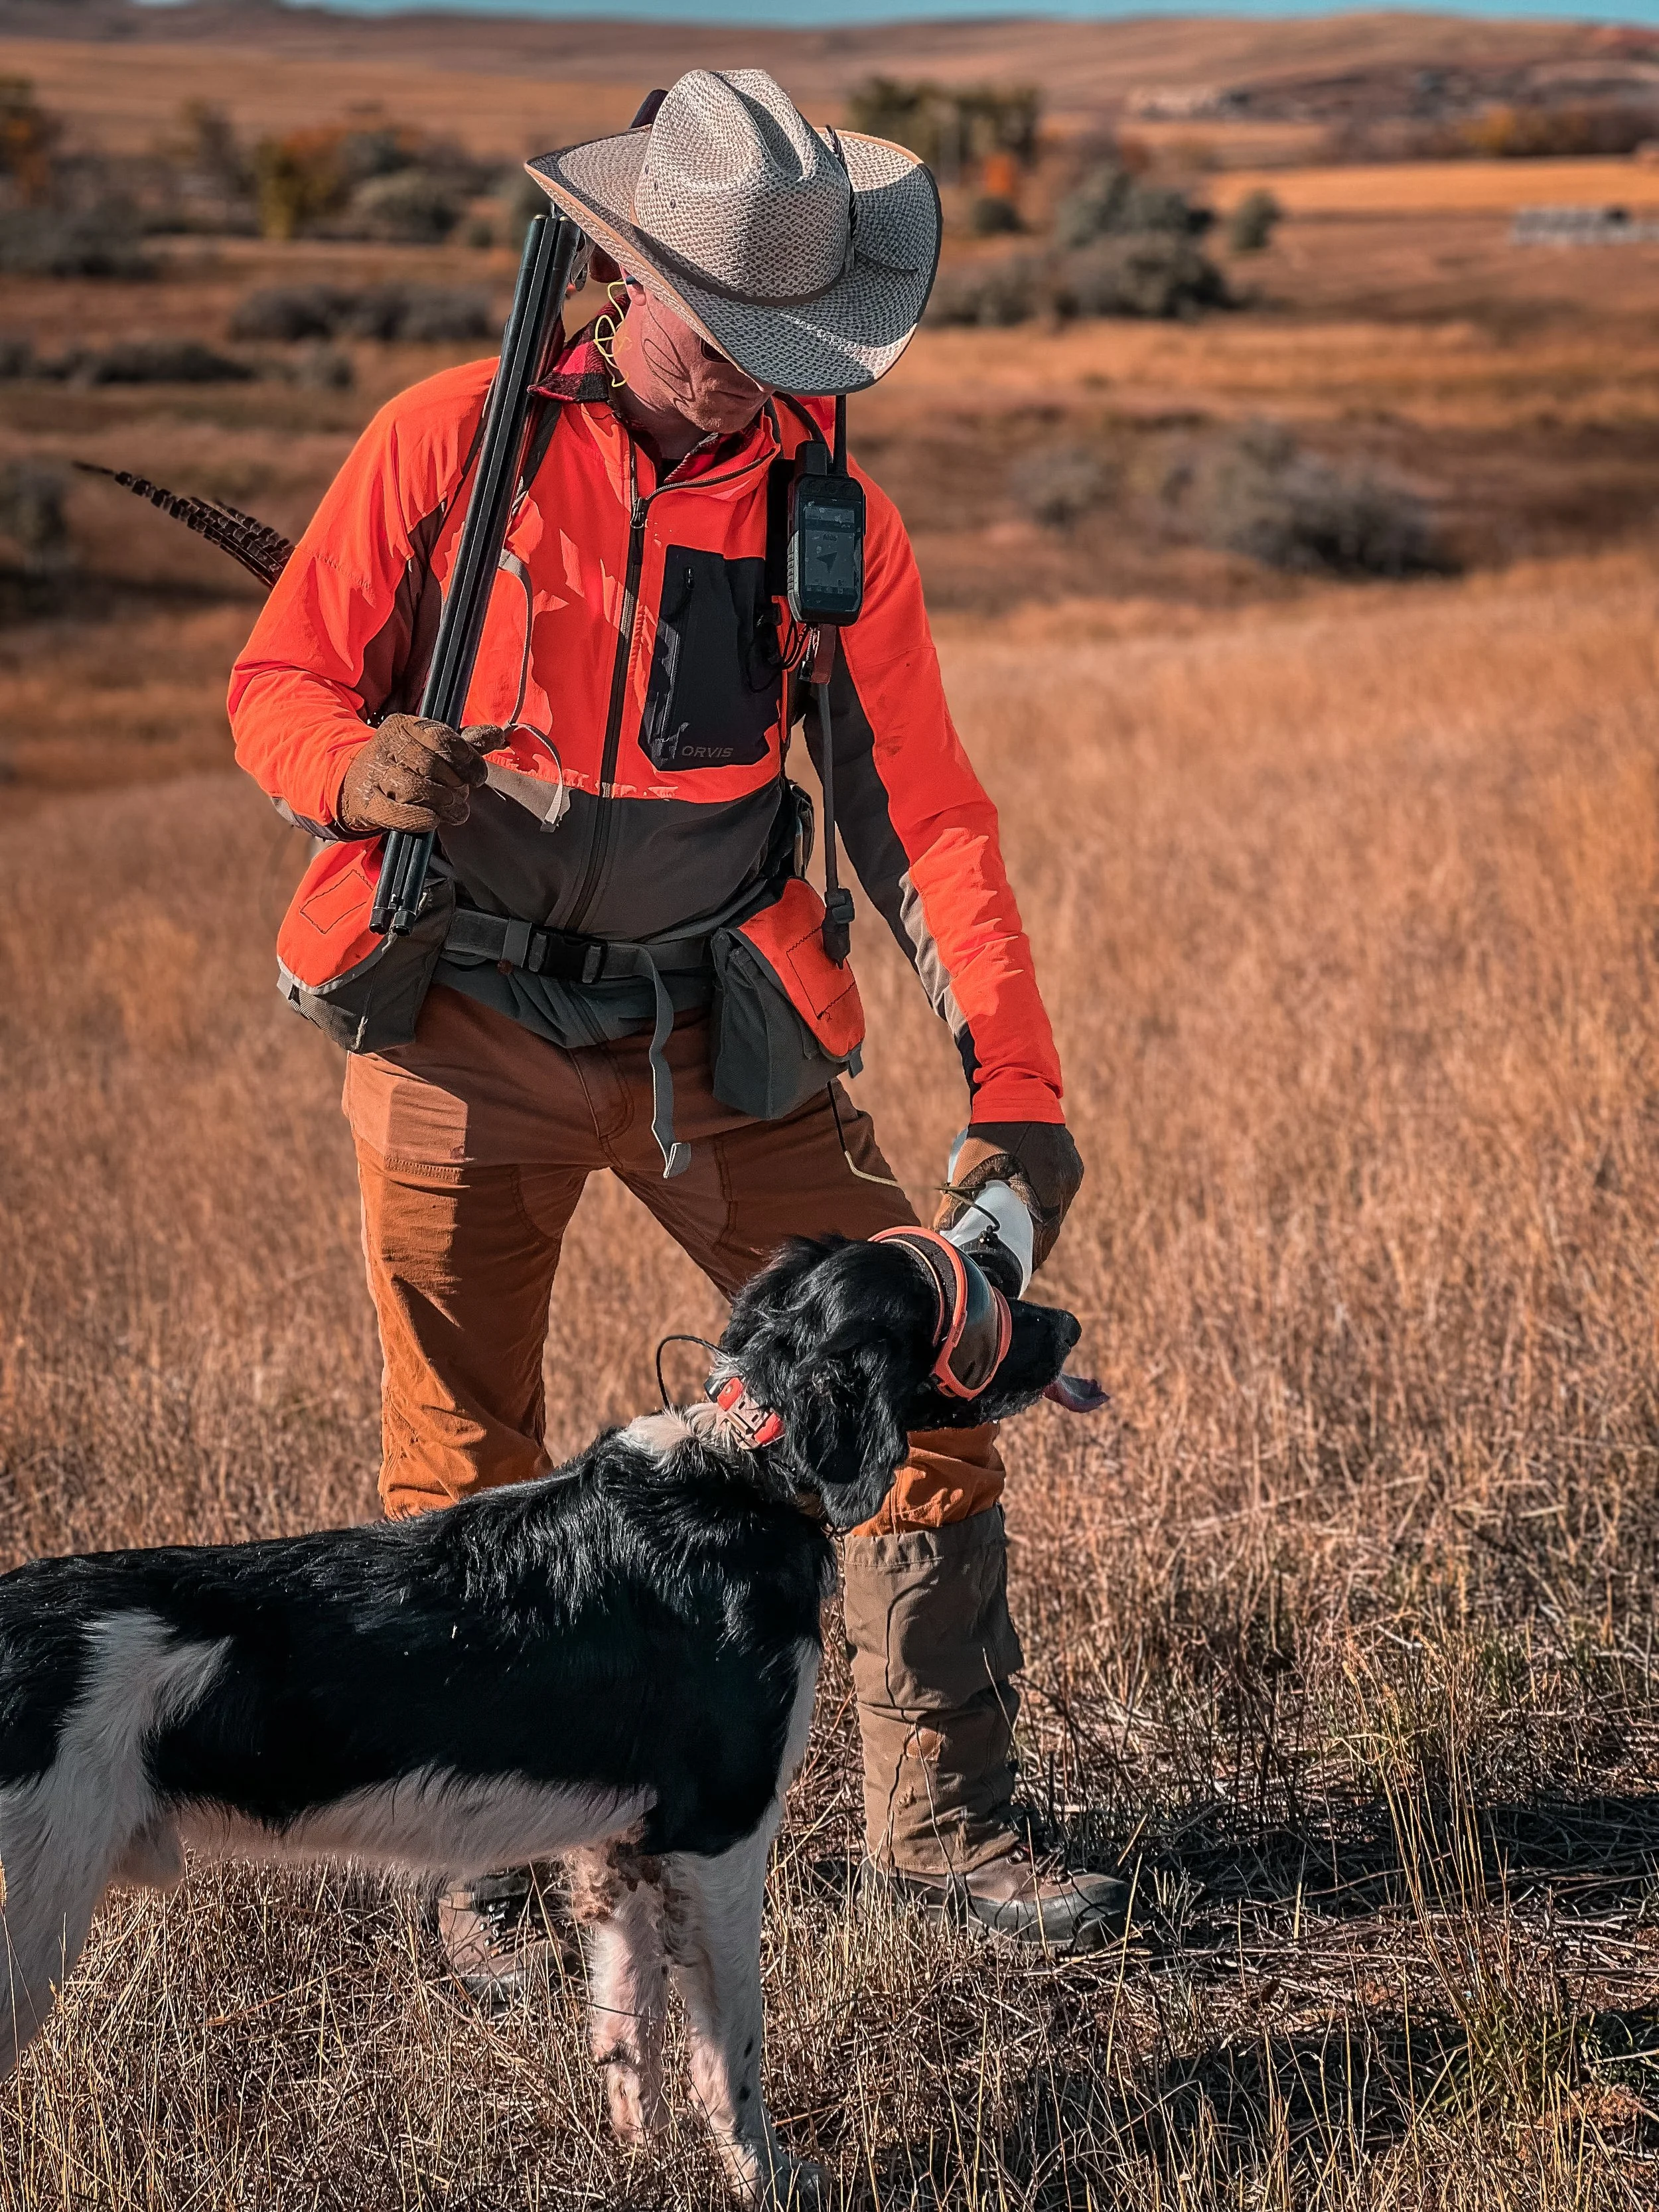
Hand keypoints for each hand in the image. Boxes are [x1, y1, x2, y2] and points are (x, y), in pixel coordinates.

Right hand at [335, 714, 502, 835]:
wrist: (359, 786)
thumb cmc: (405, 766)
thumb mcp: (433, 749)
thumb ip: (466, 743)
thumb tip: (496, 736)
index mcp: (402, 725)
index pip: (441, 737)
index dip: (466, 759)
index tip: (477, 776)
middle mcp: (384, 745)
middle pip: (430, 763)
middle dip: (455, 783)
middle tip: (463, 794)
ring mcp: (373, 775)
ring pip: (413, 787)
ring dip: (442, 802)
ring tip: (455, 810)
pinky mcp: (367, 804)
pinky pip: (398, 813)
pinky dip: (422, 819)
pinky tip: (434, 819)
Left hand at [933, 1121, 1082, 1272]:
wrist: (1016, 1083)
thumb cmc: (992, 1129)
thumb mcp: (971, 1167)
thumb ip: (956, 1202)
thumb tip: (937, 1233)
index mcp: (1047, 1189)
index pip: (1044, 1237)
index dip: (1032, 1257)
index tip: (1018, 1272)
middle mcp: (1066, 1182)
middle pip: (1052, 1224)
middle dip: (1036, 1243)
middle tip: (1017, 1258)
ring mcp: (1072, 1170)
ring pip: (1057, 1207)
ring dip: (1041, 1220)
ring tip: (1022, 1234)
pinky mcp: (1071, 1159)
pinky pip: (1061, 1189)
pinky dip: (1046, 1200)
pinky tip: (1031, 1204)